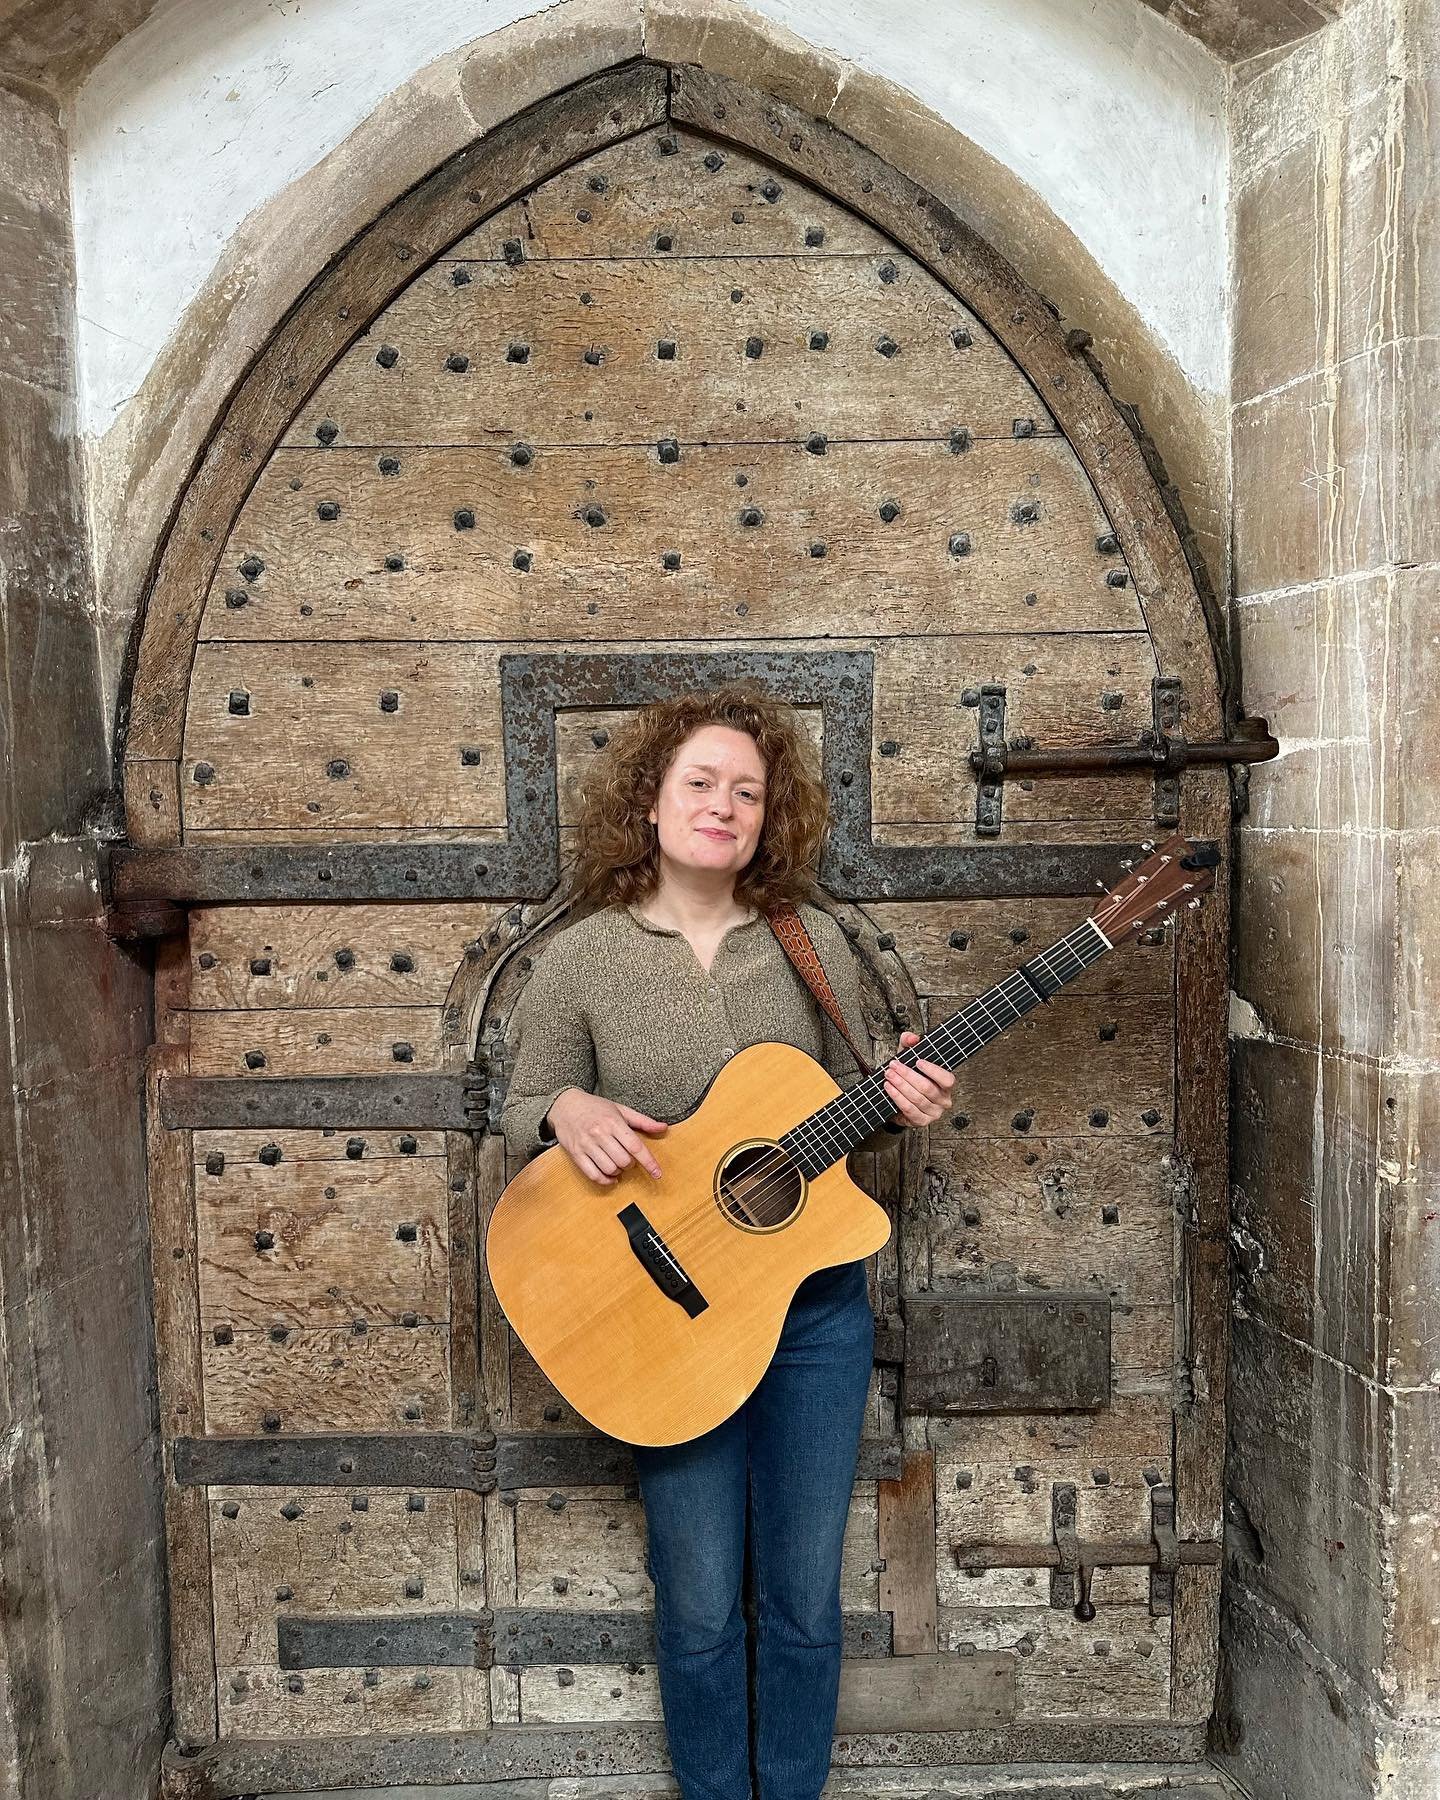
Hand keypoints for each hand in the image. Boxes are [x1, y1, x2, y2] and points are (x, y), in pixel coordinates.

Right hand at [546, 1089, 667, 1185]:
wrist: (565, 1105)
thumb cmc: (595, 1107)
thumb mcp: (620, 1109)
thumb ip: (643, 1121)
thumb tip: (664, 1127)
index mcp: (613, 1122)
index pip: (635, 1146)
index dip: (649, 1162)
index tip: (657, 1173)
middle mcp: (599, 1133)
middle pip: (623, 1160)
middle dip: (630, 1164)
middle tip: (628, 1160)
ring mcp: (586, 1145)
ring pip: (609, 1168)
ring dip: (618, 1172)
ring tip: (618, 1166)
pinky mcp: (576, 1154)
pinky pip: (592, 1174)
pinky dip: (604, 1180)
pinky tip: (610, 1177)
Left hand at [881, 1032, 955, 1127]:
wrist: (899, 1098)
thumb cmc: (909, 1076)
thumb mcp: (908, 1056)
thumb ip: (909, 1043)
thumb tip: (912, 1038)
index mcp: (946, 1085)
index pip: (947, 1079)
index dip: (933, 1071)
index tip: (918, 1061)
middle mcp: (944, 1100)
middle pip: (927, 1088)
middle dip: (907, 1075)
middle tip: (893, 1066)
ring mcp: (934, 1113)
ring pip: (917, 1098)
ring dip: (900, 1085)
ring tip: (889, 1076)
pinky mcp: (921, 1121)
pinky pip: (910, 1110)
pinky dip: (898, 1098)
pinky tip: (890, 1089)